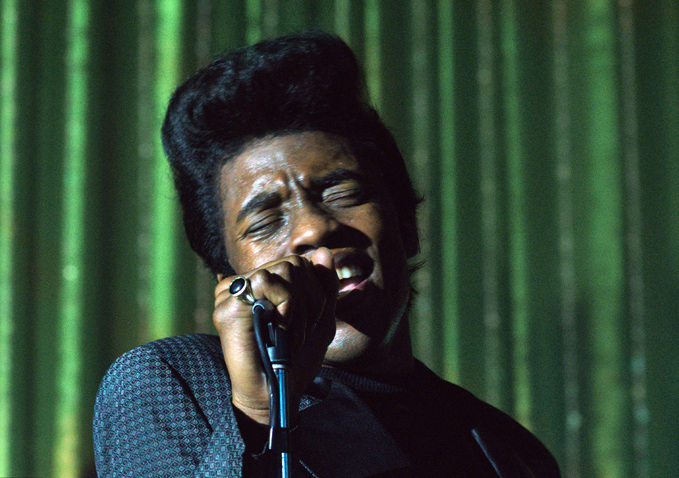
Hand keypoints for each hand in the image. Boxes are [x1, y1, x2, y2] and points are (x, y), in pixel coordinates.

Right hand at [213, 247, 337, 423]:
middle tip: (301, 332)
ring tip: (290, 333)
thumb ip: (324, 285)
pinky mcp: (228, 306)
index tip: (311, 322)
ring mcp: (234, 294)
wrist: (277, 393)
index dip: (315, 290)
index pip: (299, 262)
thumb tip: (323, 250)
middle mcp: (247, 286)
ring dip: (300, 306)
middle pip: (294, 263)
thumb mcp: (320, 320)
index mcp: (265, 286)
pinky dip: (285, 304)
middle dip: (311, 299)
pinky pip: (265, 280)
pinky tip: (279, 327)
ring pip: (284, 269)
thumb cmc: (296, 361)